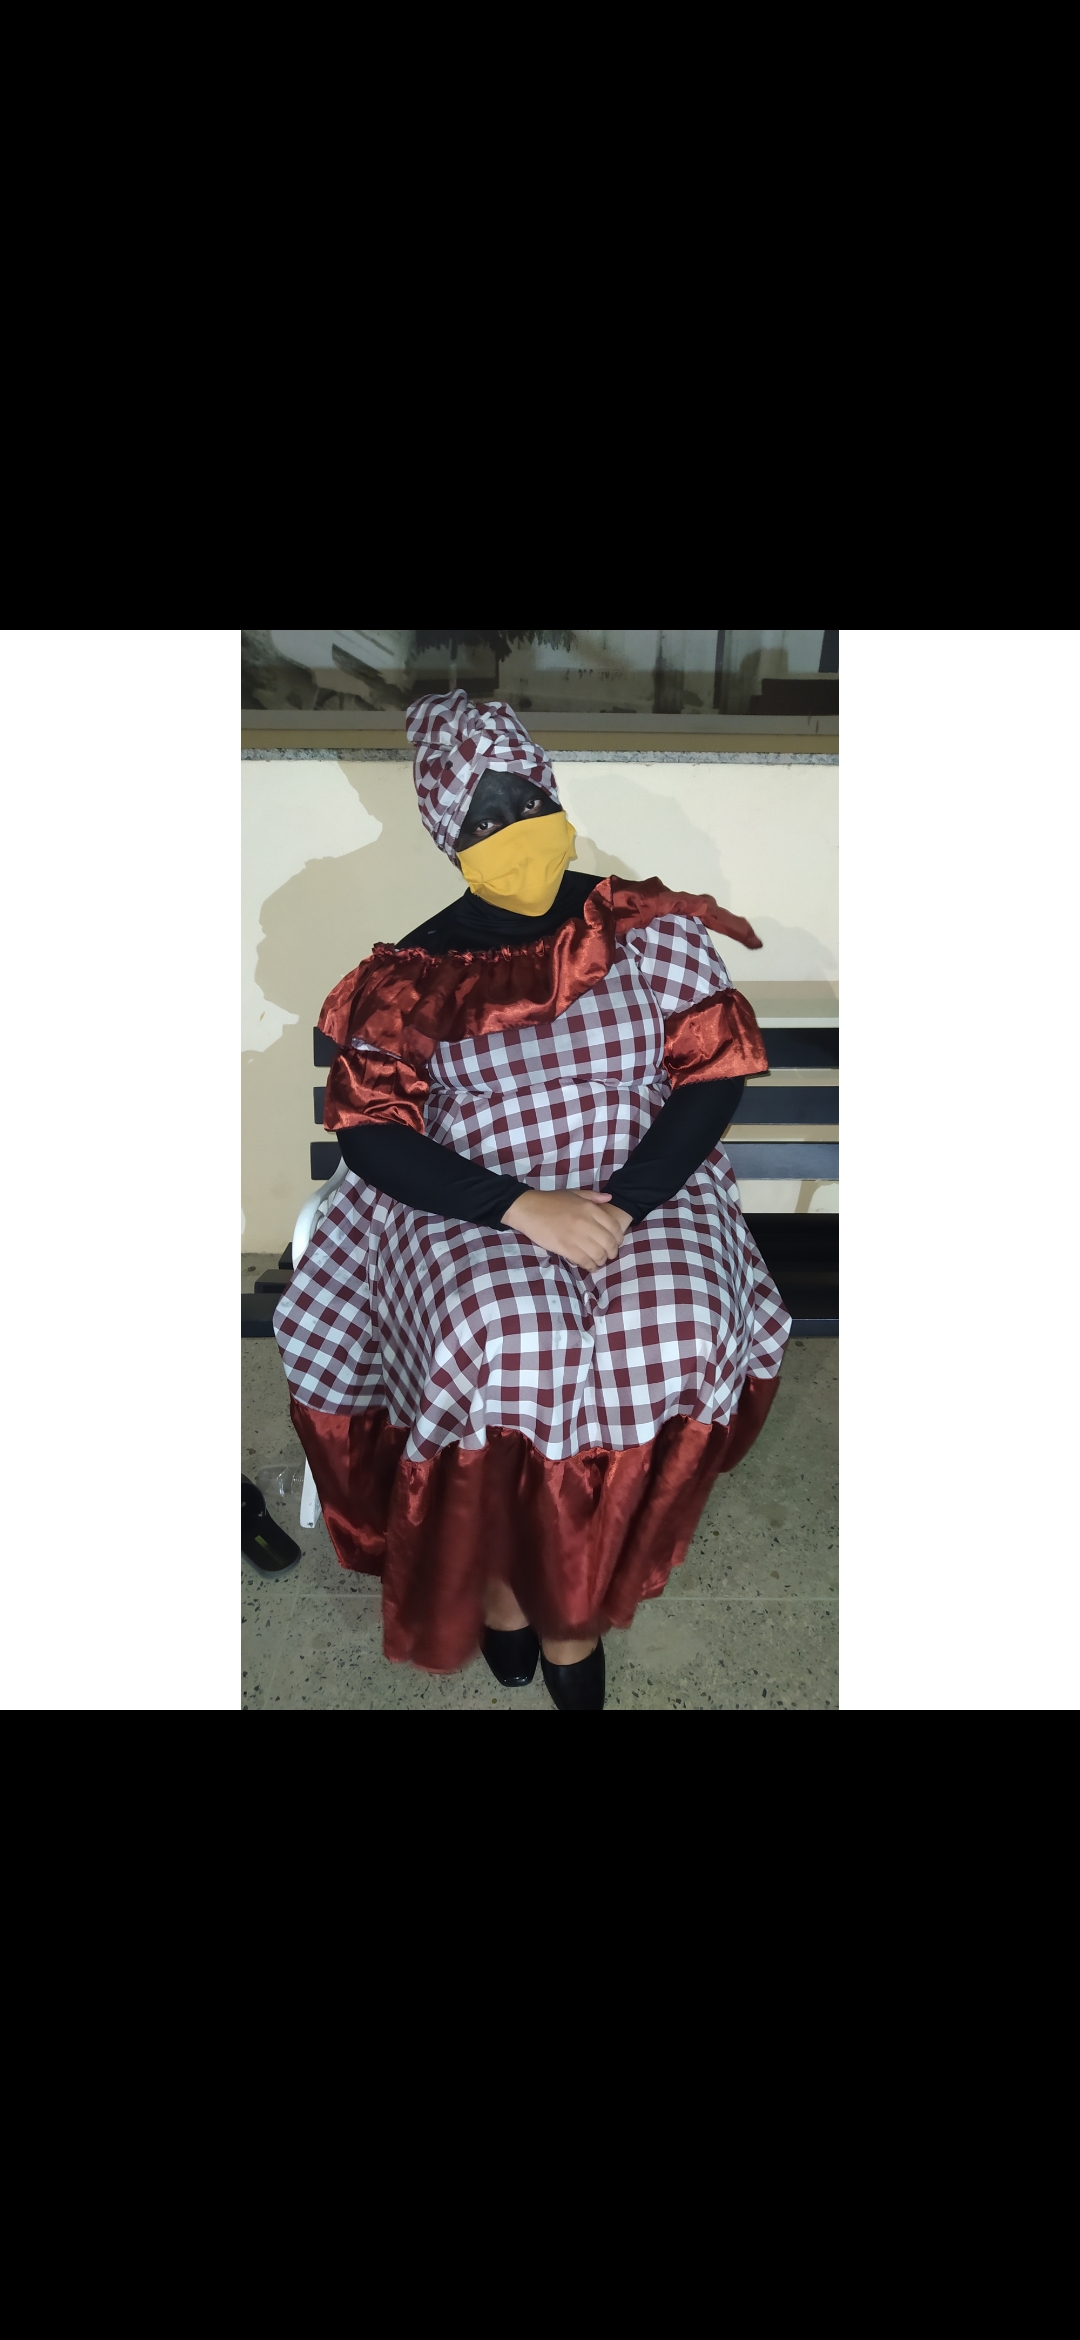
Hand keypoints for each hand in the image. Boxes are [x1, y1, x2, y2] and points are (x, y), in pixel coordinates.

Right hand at [501, 1188, 633, 1270]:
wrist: (528, 1209)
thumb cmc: (550, 1200)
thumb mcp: (573, 1193)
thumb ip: (593, 1196)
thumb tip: (609, 1198)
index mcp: (590, 1208)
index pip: (614, 1227)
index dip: (619, 1238)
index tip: (615, 1242)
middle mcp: (586, 1222)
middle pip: (609, 1243)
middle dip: (612, 1252)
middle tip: (609, 1255)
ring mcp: (576, 1236)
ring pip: (598, 1254)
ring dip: (601, 1260)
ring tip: (599, 1261)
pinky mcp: (565, 1248)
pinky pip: (584, 1261)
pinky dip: (590, 1266)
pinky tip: (590, 1266)